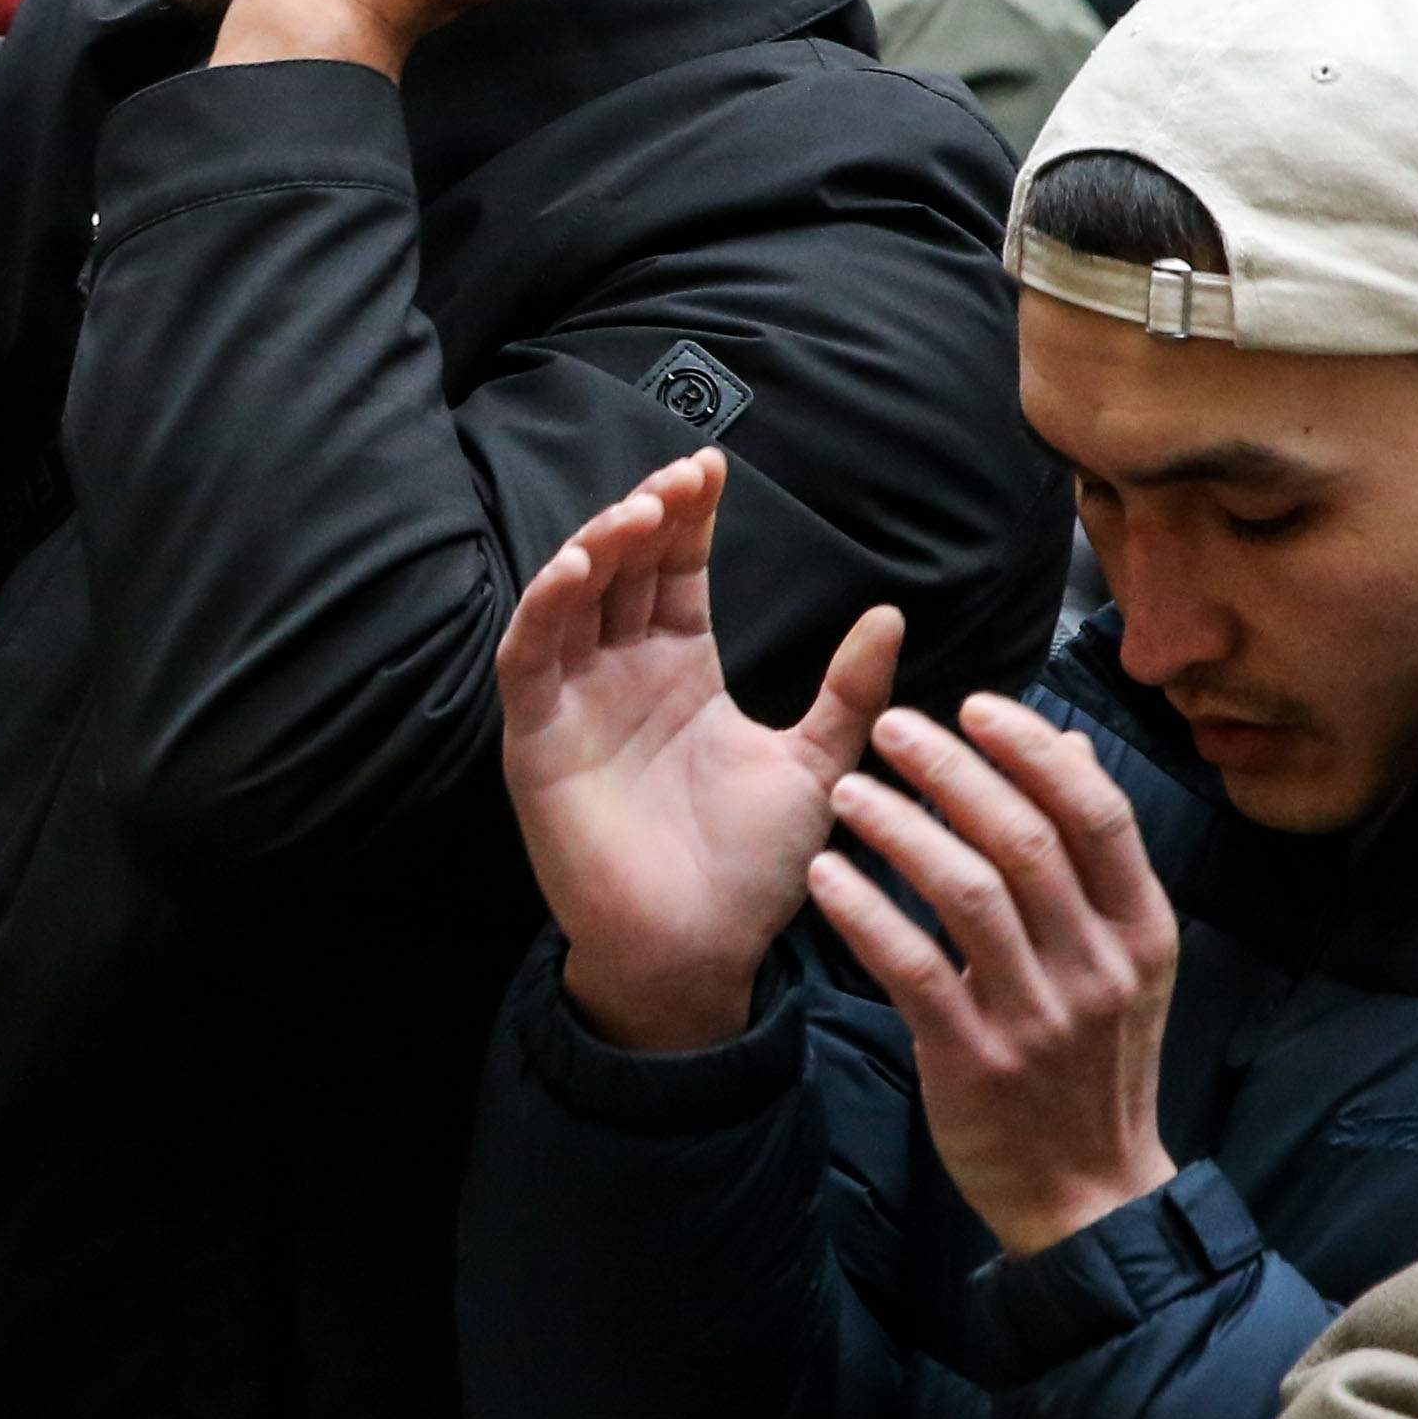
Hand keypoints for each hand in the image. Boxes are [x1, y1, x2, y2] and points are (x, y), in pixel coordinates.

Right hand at [497, 450, 899, 1053]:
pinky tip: (578, 569)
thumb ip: (848, 690)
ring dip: (596, 545)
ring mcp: (574, 701)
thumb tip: (890, 613)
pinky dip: (545, 606)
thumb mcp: (815, 764)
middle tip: (683, 477)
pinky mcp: (536, 737)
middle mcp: (621, 673)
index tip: (716, 468)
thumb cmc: (752, 869)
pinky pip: (528, 656)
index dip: (690, 517)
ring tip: (639, 511)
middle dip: (647, 513)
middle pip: (623, 567)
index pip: (676, 571)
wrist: (700, 950)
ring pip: (569, 597)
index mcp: (681, 671)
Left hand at [804, 700, 1178, 1260]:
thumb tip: (1069, 746)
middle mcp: (1098, 966)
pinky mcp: (975, 1060)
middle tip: (890, 725)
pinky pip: (911, 969)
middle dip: (953, 770)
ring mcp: (1039, 1016)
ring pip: (965, 894)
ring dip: (900, 829)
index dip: (1032, 749)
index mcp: (1142, 930)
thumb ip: (1096, 856)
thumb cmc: (1095, 1057)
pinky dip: (865, 913)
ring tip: (845, 791)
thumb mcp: (1125, 958)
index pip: (1097, 813)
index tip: (973, 704)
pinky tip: (826, 874)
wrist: (1088, 1192)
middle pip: (1025, 839)